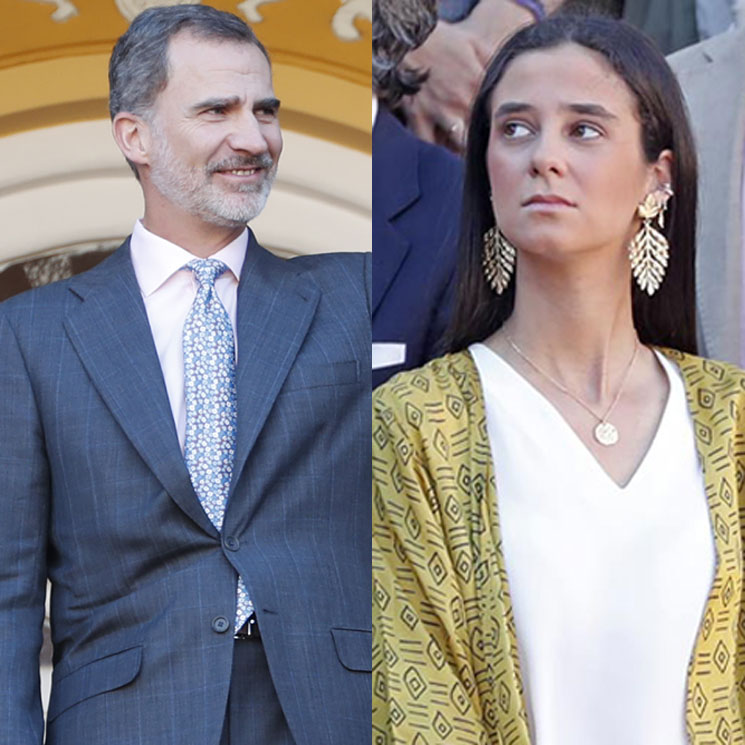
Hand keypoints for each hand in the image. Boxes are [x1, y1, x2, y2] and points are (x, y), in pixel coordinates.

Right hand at [401, 19, 489, 152]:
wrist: (408, 39)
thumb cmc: (443, 41)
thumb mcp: (475, 43)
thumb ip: (494, 62)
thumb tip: (510, 78)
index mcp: (478, 85)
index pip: (496, 115)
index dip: (500, 128)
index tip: (502, 136)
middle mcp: (461, 102)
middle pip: (479, 134)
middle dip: (483, 145)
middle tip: (486, 152)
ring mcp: (439, 112)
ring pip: (457, 145)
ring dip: (463, 153)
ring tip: (467, 159)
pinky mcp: (418, 117)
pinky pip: (428, 144)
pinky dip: (435, 153)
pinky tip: (442, 158)